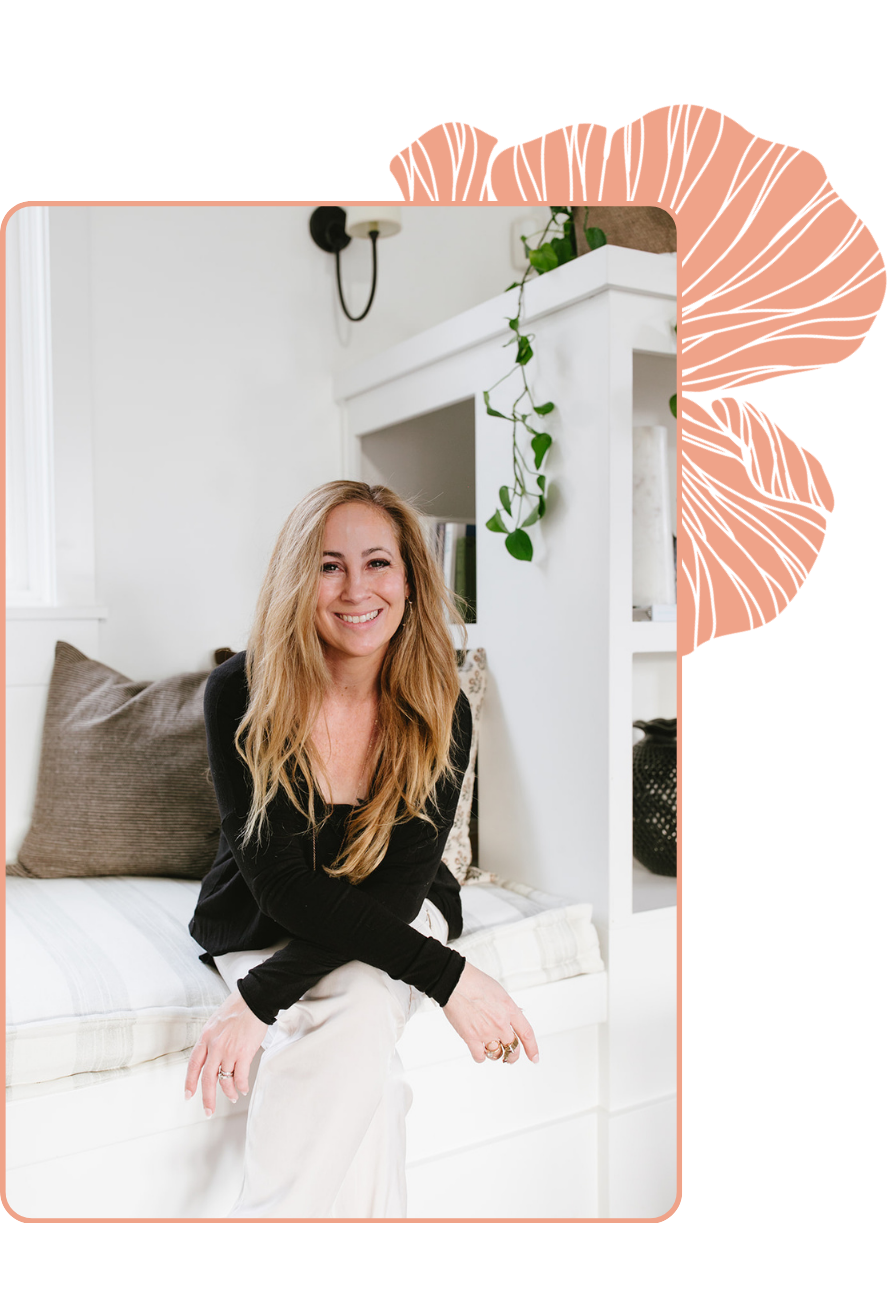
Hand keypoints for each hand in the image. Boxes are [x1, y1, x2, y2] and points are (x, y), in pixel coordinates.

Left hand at [184, 989, 267, 1115]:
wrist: (254, 999)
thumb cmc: (238, 1007)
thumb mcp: (215, 1022)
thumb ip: (212, 1039)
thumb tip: (213, 1055)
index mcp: (205, 1037)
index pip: (193, 1064)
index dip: (189, 1082)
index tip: (188, 1095)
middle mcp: (214, 1046)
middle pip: (207, 1079)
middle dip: (207, 1098)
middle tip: (209, 1111)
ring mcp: (229, 1050)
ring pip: (225, 1080)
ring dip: (229, 1092)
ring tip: (233, 1097)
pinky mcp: (244, 1053)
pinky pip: (240, 1077)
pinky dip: (241, 1086)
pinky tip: (244, 1089)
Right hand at [442, 962, 538, 1065]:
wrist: (455, 981)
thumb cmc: (475, 982)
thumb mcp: (500, 992)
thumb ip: (509, 1007)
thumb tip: (518, 1013)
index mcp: (509, 1009)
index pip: (527, 1034)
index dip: (533, 1049)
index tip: (534, 1058)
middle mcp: (501, 1023)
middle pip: (513, 1049)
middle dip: (512, 1056)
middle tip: (509, 1056)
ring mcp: (486, 1031)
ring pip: (497, 1055)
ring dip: (496, 1055)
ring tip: (492, 1050)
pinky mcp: (471, 1037)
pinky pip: (480, 1057)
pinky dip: (480, 1057)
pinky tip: (479, 1051)